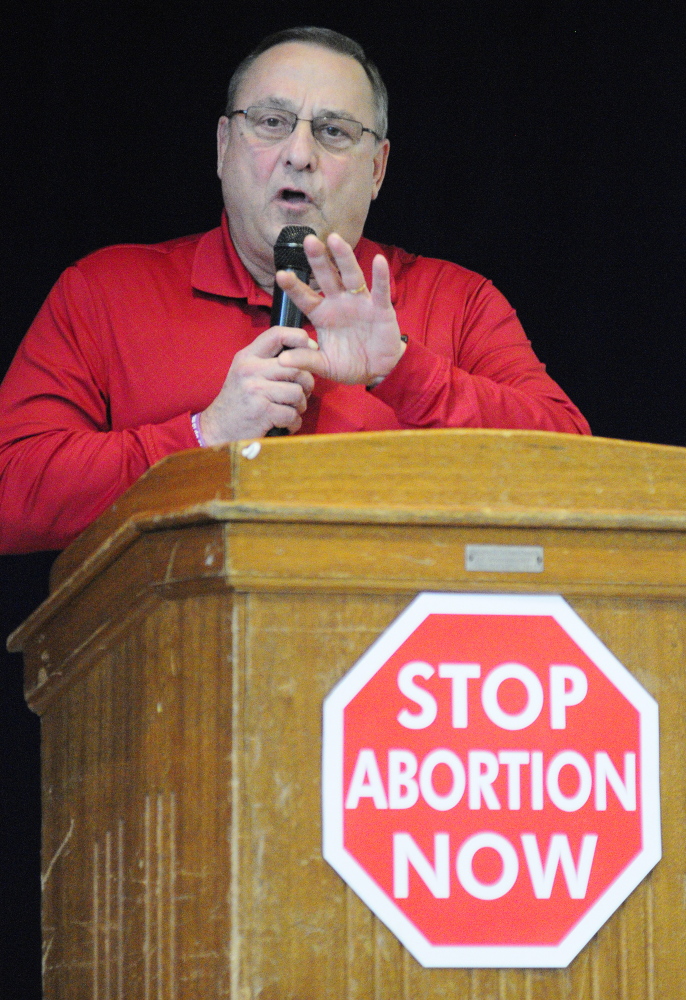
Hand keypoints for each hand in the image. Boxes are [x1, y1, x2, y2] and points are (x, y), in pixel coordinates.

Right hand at [200, 326, 315, 443]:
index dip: (299, 337)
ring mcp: (255, 390)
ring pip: (297, 392)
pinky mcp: (262, 411)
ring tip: (291, 411)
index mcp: (247, 357)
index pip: (277, 334)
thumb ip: (267, 362)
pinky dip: (293, 423)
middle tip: (302, 393)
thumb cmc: (237, 402)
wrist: (217, 430)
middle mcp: (250, 370)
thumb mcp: (245, 374)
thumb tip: (303, 350)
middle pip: (296, 367)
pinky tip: (285, 425)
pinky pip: (292, 415)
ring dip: (300, 405)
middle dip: (307, 383)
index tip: (311, 348)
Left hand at [274, 233, 405, 384]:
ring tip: (335, 239)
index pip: (305, 297)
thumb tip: (282, 362)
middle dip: (318, 259)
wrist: (377, 371)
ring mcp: (360, 303)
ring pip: (351, 276)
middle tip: (308, 240)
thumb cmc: (348, 364)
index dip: (294, 286)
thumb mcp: (324, 365)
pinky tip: (378, 260)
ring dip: (344, 257)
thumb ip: (305, 360)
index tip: (280, 275)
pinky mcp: (381, 309)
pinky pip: (380, 290)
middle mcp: (339, 303)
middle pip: (327, 277)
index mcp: (322, 314)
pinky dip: (380, 276)